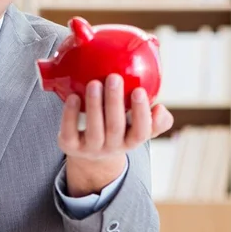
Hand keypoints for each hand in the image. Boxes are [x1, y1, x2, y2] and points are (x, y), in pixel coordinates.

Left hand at [58, 73, 173, 196]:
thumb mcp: (137, 128)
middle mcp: (112, 147)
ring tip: (94, 83)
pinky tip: (73, 97)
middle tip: (114, 78)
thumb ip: (155, 120)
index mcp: (131, 141)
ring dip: (94, 105)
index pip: (141, 132)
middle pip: (115, 127)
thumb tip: (161, 109)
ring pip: (94, 130)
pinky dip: (70, 114)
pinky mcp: (70, 146)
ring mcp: (90, 149)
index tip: (139, 90)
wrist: (90, 153)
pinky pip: (69, 132)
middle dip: (114, 102)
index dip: (141, 113)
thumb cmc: (119, 131)